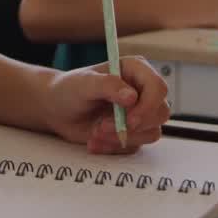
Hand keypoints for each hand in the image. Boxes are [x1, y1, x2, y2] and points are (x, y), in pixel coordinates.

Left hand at [45, 56, 170, 154]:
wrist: (57, 109)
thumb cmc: (69, 89)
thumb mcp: (84, 83)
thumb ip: (107, 85)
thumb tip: (132, 97)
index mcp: (135, 70)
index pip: (158, 88)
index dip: (148, 106)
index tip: (128, 120)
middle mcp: (142, 90)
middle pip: (160, 112)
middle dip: (132, 125)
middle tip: (102, 127)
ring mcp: (140, 112)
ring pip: (150, 132)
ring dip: (121, 137)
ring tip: (94, 132)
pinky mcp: (133, 131)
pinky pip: (135, 145)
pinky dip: (113, 147)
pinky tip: (94, 141)